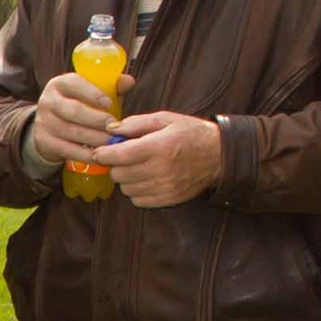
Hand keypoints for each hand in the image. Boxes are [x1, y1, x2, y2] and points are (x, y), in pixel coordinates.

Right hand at [29, 69, 118, 165]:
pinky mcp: (45, 142)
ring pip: (73, 132)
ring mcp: (44, 122)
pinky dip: (88, 154)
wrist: (49, 127)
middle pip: (74, 111)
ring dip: (96, 139)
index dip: (93, 93)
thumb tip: (129, 81)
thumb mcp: (90, 93)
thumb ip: (110, 87)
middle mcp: (48, 101)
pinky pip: (69, 150)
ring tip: (114, 143)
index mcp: (60, 84)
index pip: (74, 83)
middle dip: (98, 120)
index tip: (109, 104)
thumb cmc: (78, 106)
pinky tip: (102, 155)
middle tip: (116, 127)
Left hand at [103, 109, 225, 207]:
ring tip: (137, 167)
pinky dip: (136, 191)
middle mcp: (159, 170)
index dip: (104, 153)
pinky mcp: (168, 199)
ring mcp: (164, 187)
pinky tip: (145, 179)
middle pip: (119, 174)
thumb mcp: (164, 119)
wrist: (218, 155)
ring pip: (126, 189)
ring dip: (126, 178)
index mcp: (157, 147)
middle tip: (124, 156)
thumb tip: (111, 129)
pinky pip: (138, 200)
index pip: (119, 156)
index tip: (101, 151)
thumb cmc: (190, 133)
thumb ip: (136, 123)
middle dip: (116, 164)